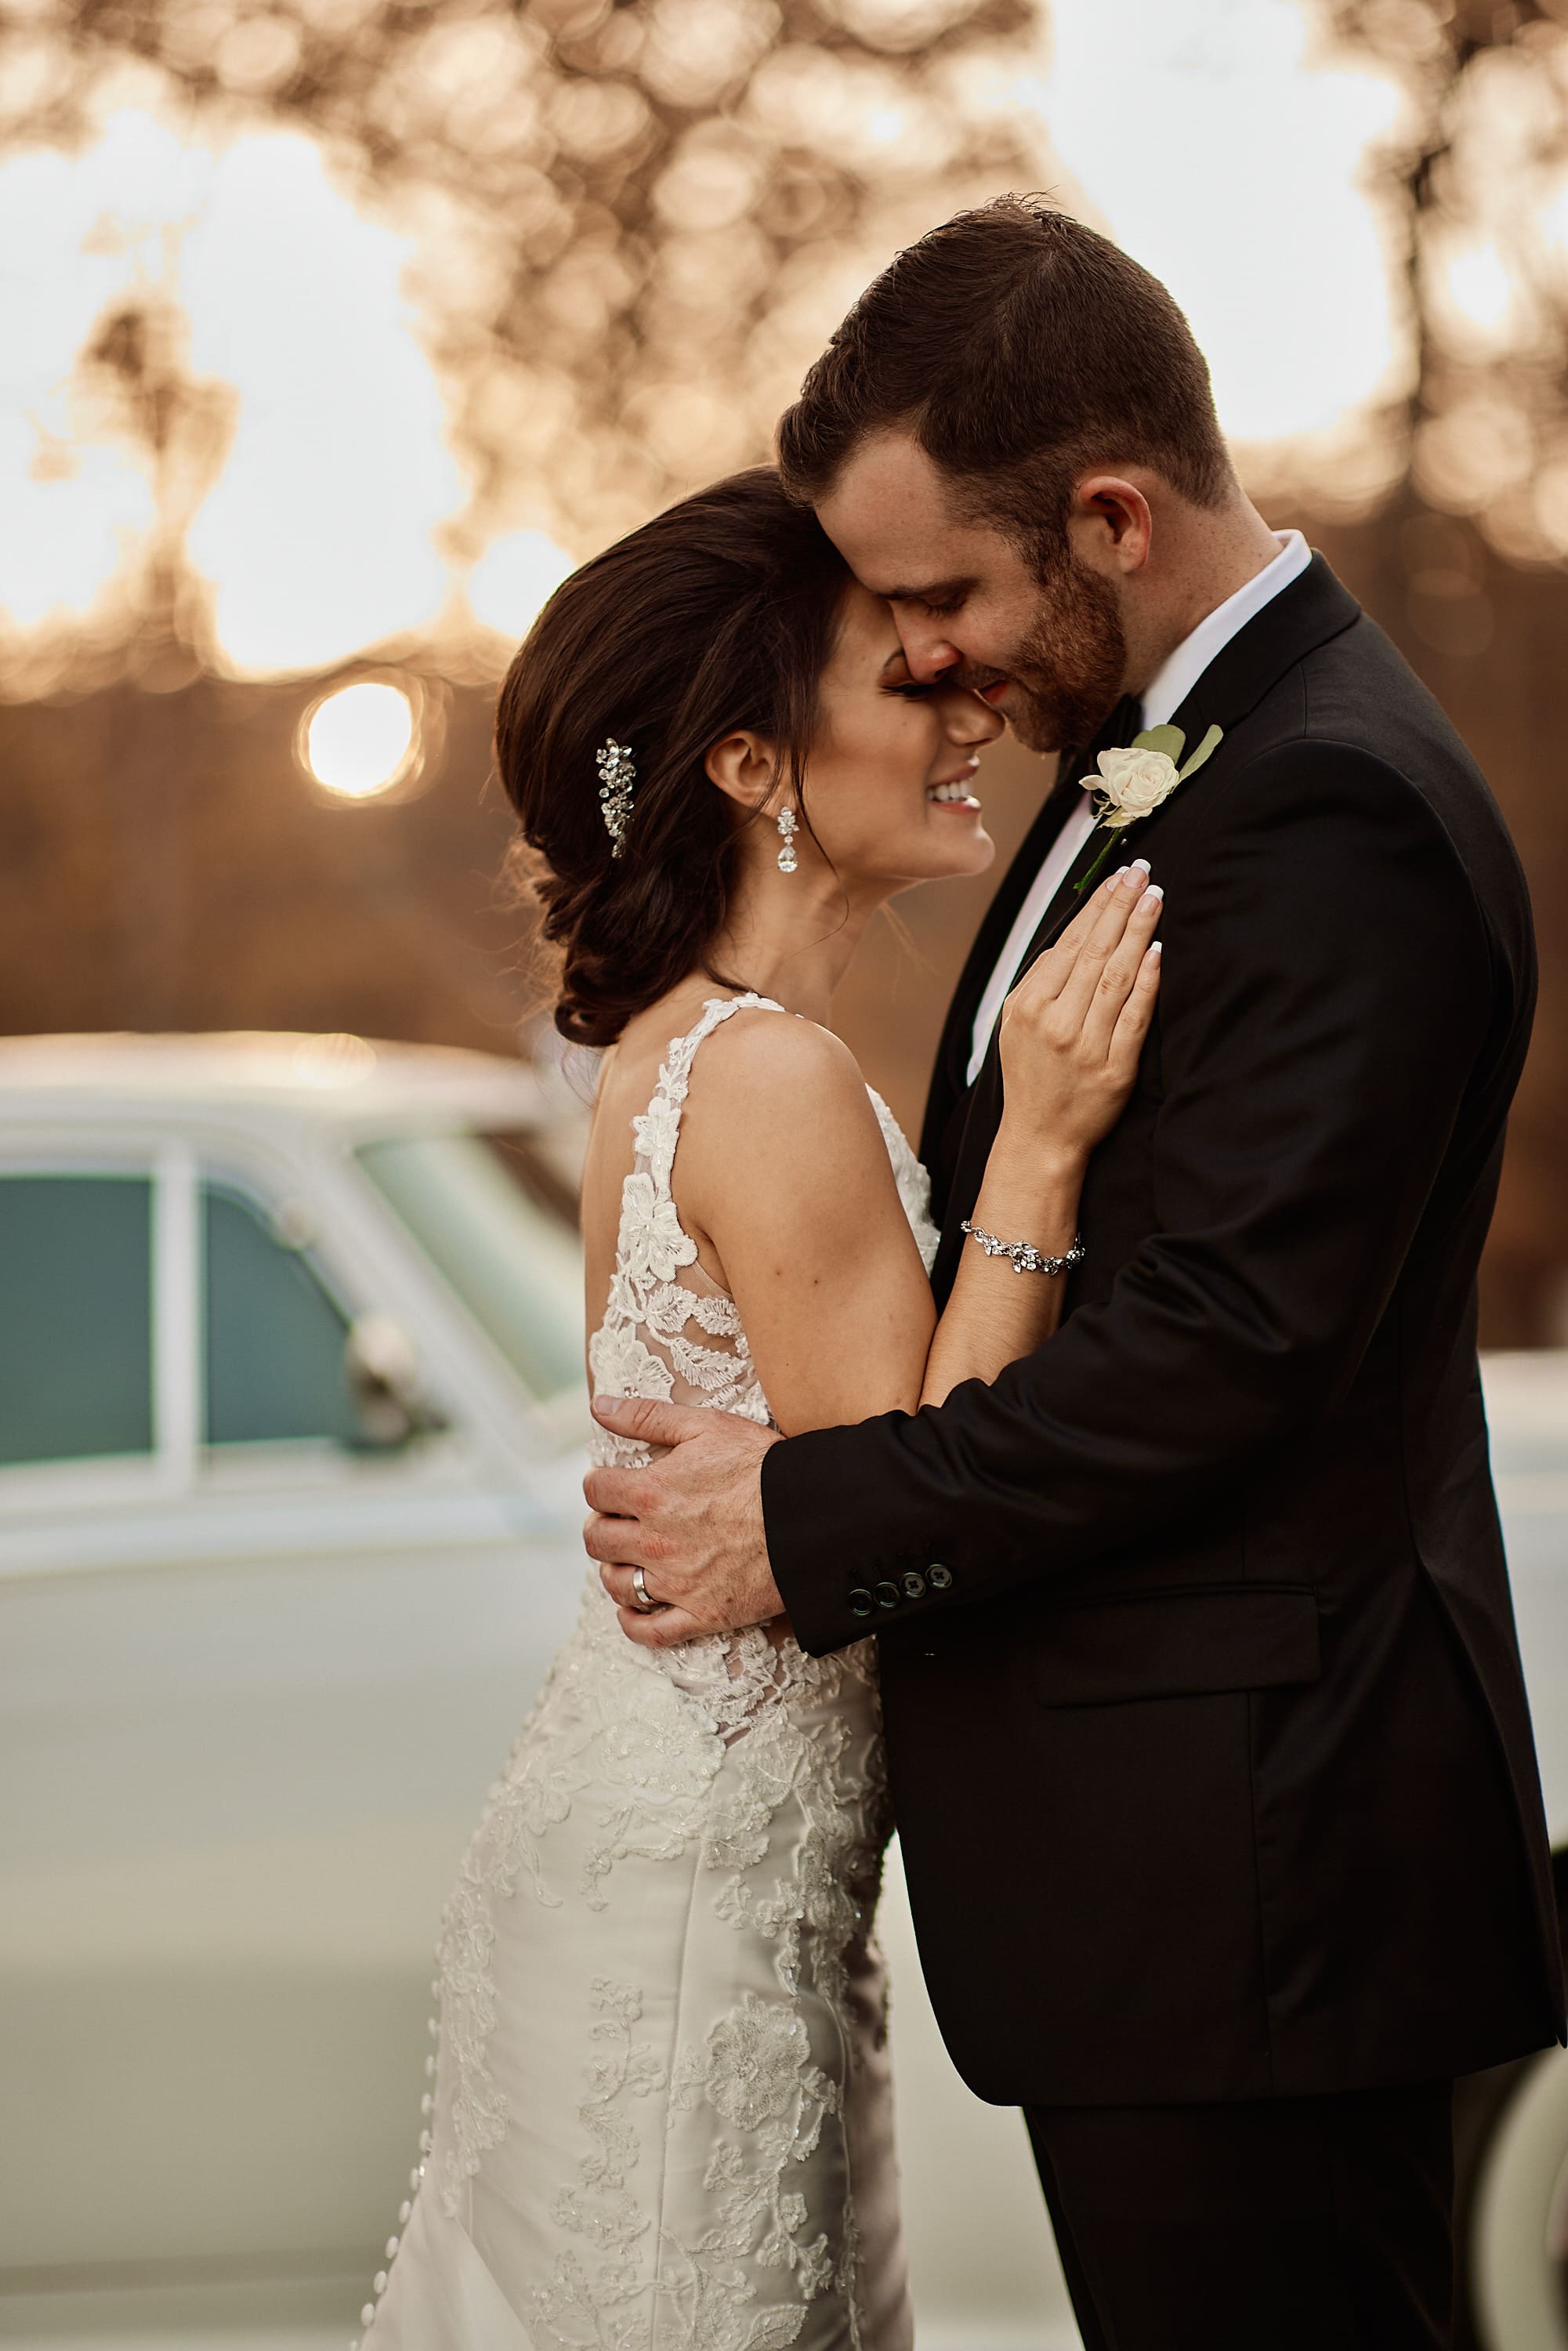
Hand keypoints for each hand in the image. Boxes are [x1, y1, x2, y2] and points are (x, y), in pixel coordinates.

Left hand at [583, 1395, 784, 1647]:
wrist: (813, 1516)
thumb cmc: (764, 1467)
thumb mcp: (706, 1426)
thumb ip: (647, 1416)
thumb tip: (600, 1406)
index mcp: (651, 1494)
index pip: (596, 1491)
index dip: (601, 1485)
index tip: (614, 1485)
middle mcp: (655, 1542)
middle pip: (598, 1540)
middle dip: (602, 1527)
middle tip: (619, 1521)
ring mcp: (677, 1583)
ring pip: (617, 1584)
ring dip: (614, 1570)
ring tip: (628, 1559)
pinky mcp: (702, 1614)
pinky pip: (651, 1631)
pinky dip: (634, 1623)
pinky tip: (634, 1609)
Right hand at [996, 859, 1163, 1160]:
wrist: (1040, 1139)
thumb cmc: (1031, 1077)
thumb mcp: (1015, 1025)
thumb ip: (1040, 981)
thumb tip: (1074, 938)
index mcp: (1028, 1005)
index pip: (1069, 943)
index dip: (1096, 907)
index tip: (1116, 878)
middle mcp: (1055, 1022)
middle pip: (1094, 951)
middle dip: (1120, 906)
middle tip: (1141, 872)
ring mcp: (1085, 1045)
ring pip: (1117, 976)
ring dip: (1138, 931)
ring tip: (1154, 898)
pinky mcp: (1114, 1068)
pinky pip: (1135, 1015)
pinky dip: (1148, 980)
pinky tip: (1158, 950)